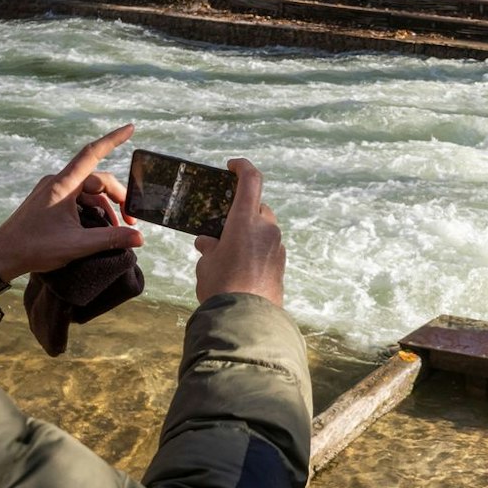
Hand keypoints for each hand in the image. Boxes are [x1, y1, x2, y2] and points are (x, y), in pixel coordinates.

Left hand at [0, 124, 142, 281]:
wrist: (2, 255)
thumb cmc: (34, 248)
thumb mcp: (77, 245)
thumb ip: (110, 239)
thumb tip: (139, 237)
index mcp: (63, 185)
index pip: (92, 154)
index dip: (113, 140)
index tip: (130, 128)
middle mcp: (57, 182)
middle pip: (97, 179)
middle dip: (118, 196)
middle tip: (131, 220)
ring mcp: (52, 191)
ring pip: (88, 190)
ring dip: (106, 205)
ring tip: (118, 228)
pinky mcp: (49, 201)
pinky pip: (78, 198)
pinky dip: (92, 209)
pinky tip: (99, 226)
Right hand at [192, 158, 285, 306]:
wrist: (246, 321)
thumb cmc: (222, 287)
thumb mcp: (206, 264)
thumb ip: (209, 247)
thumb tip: (208, 243)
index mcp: (246, 220)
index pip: (251, 180)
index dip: (242, 167)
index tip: (231, 166)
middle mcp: (267, 229)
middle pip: (257, 207)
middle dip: (241, 213)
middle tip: (221, 227)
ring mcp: (277, 246)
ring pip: (264, 229)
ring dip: (249, 232)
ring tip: (228, 251)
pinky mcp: (281, 264)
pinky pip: (268, 247)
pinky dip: (256, 249)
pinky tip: (240, 266)